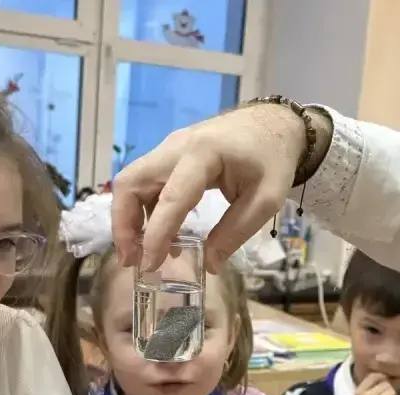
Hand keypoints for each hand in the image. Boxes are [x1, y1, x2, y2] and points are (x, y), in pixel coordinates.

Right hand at [111, 103, 305, 273]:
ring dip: (130, 219)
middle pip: (131, 182)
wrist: (275, 124)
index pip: (170, 197)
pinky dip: (145, 211)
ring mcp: (170, 149)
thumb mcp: (267, 199)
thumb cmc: (274, 158)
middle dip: (124, 224)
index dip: (156, 234)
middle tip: (131, 260)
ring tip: (142, 255)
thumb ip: (236, 232)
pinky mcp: (171, 156)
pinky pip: (147, 184)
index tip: (150, 265)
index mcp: (203, 153)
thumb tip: (209, 265)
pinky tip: (162, 237)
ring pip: (133, 183)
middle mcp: (176, 147)